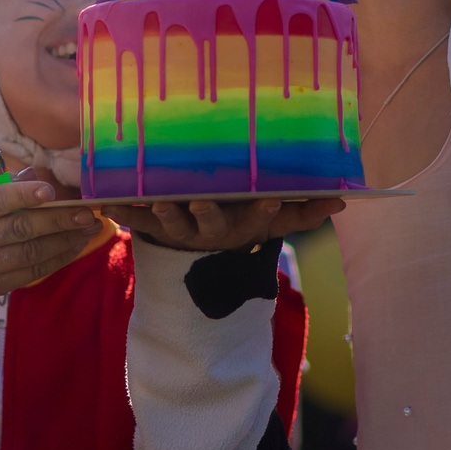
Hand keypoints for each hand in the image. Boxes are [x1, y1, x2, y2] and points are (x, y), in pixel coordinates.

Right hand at [0, 177, 113, 316]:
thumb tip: (33, 174)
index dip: (23, 196)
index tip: (50, 191)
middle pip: (20, 229)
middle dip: (58, 220)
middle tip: (87, 213)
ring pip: (32, 253)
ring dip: (66, 240)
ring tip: (90, 227)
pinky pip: (34, 272)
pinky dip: (59, 257)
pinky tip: (76, 244)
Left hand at [111, 197, 345, 252]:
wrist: (195, 250)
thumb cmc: (240, 219)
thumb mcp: (272, 221)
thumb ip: (305, 212)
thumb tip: (343, 202)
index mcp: (239, 227)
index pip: (257, 222)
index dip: (265, 212)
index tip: (273, 199)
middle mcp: (208, 231)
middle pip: (209, 226)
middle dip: (207, 214)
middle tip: (202, 202)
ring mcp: (177, 230)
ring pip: (170, 225)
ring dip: (162, 213)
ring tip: (156, 200)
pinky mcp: (149, 226)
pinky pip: (134, 221)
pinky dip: (121, 211)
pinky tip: (106, 200)